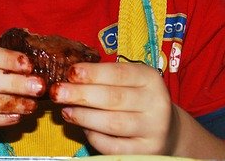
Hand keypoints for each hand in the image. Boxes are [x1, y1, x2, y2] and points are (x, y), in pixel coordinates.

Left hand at [49, 61, 175, 154]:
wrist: (166, 129)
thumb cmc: (138, 99)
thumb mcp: (130, 81)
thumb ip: (105, 78)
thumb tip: (70, 78)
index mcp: (150, 78)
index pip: (119, 73)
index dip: (93, 73)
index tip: (71, 72)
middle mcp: (156, 103)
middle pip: (113, 98)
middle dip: (81, 94)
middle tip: (58, 92)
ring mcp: (153, 129)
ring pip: (112, 123)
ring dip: (84, 116)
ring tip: (65, 110)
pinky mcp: (145, 151)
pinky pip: (113, 145)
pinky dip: (94, 136)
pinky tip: (83, 128)